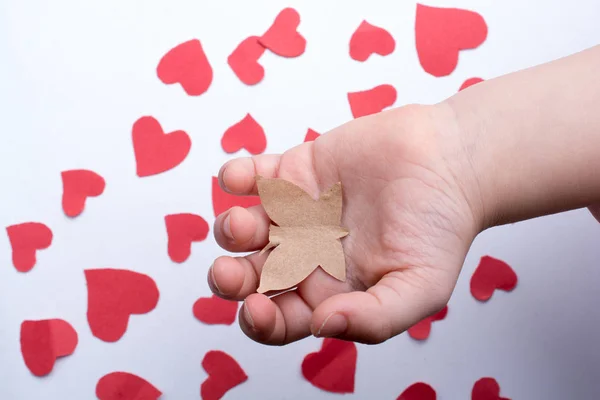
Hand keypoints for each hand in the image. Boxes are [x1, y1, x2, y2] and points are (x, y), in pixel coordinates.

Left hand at [208, 104, 482, 344]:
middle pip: (252, 276)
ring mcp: (295, 214)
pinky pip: (252, 176)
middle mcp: (304, 255)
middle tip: (227, 272)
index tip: (257, 309)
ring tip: (245, 224)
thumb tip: (326, 327)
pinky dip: (236, 176)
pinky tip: (240, 179)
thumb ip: (376, 317)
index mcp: (328, 291)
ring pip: (245, 228)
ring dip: (233, 230)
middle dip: (231, 279)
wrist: (449, 162)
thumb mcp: (422, 287)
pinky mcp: (294, 172)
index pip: (281, 318)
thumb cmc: (439, 227)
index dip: (262, 321)